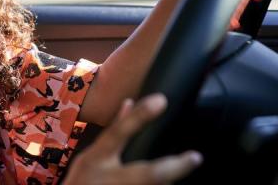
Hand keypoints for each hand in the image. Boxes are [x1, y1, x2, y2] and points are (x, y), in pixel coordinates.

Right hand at [64, 94, 201, 183]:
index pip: (118, 133)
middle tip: (196, 158)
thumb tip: (130, 102)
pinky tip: (171, 182)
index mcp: (98, 158)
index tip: (162, 100)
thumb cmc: (82, 181)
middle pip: (148, 173)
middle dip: (174, 167)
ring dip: (170, 181)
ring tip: (186, 168)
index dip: (139, 117)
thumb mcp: (91, 155)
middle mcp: (110, 178)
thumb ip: (113, 131)